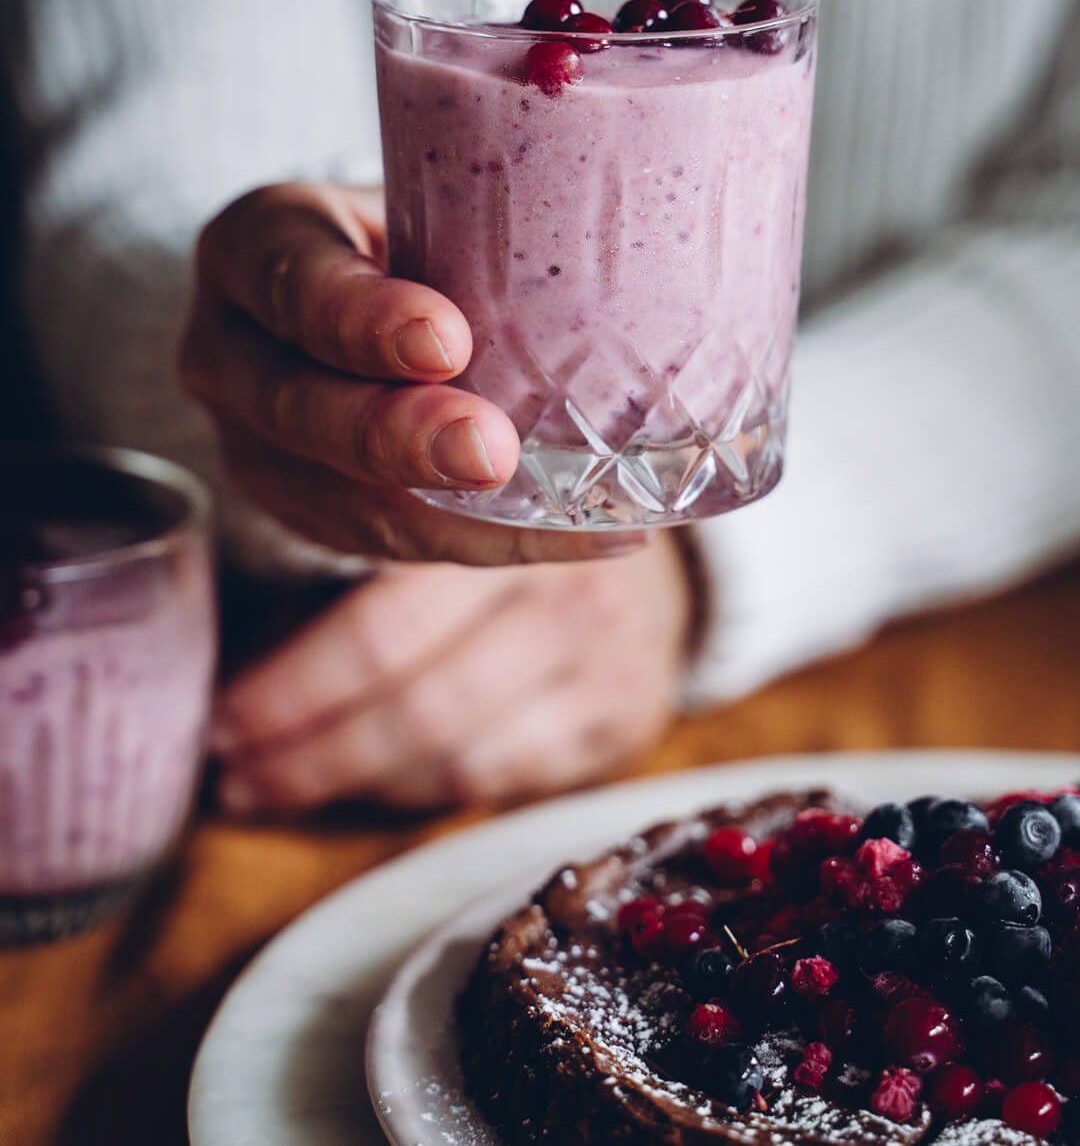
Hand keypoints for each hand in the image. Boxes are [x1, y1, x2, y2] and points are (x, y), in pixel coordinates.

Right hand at [180, 181, 643, 564]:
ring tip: (571, 518)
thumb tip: (659, 198)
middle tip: (491, 452)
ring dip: (454, 518)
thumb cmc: (413, 232)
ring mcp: (258, 446)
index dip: (359, 317)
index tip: (445, 338)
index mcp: (255, 248)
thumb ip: (495, 207)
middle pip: (299, 406)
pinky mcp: (308, 510)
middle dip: (398, 437)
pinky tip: (587, 533)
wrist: (349, 305)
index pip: (290, 277)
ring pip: (342, 499)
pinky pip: (392, 543)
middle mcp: (232, 352)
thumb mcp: (428, 195)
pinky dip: (491, 543)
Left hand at [211, 533, 691, 810]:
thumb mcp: (455, 496)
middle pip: (420, 707)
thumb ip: (379, 538)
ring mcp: (611, 666)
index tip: (222, 720)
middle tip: (233, 775)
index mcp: (512, 522)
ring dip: (357, 781)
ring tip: (277, 786)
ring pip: (458, 757)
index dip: (293, 688)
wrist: (657, 547)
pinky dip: (425, 788)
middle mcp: (574, 595)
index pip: (383, 630)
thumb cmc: (524, 516)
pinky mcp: (627, 722)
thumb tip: (248, 638)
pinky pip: (503, 778)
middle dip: (311, 754)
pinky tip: (374, 781)